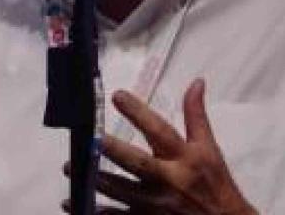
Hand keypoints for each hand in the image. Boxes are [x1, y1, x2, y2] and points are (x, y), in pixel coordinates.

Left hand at [64, 79, 257, 213]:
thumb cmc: (216, 185)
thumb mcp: (210, 149)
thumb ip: (196, 116)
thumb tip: (196, 82)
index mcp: (185, 158)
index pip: (160, 131)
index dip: (140, 113)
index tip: (117, 95)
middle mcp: (170, 181)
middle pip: (137, 164)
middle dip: (111, 151)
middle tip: (87, 141)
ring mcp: (156, 206)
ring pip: (121, 192)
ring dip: (95, 180)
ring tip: (69, 167)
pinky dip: (95, 211)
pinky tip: (72, 202)